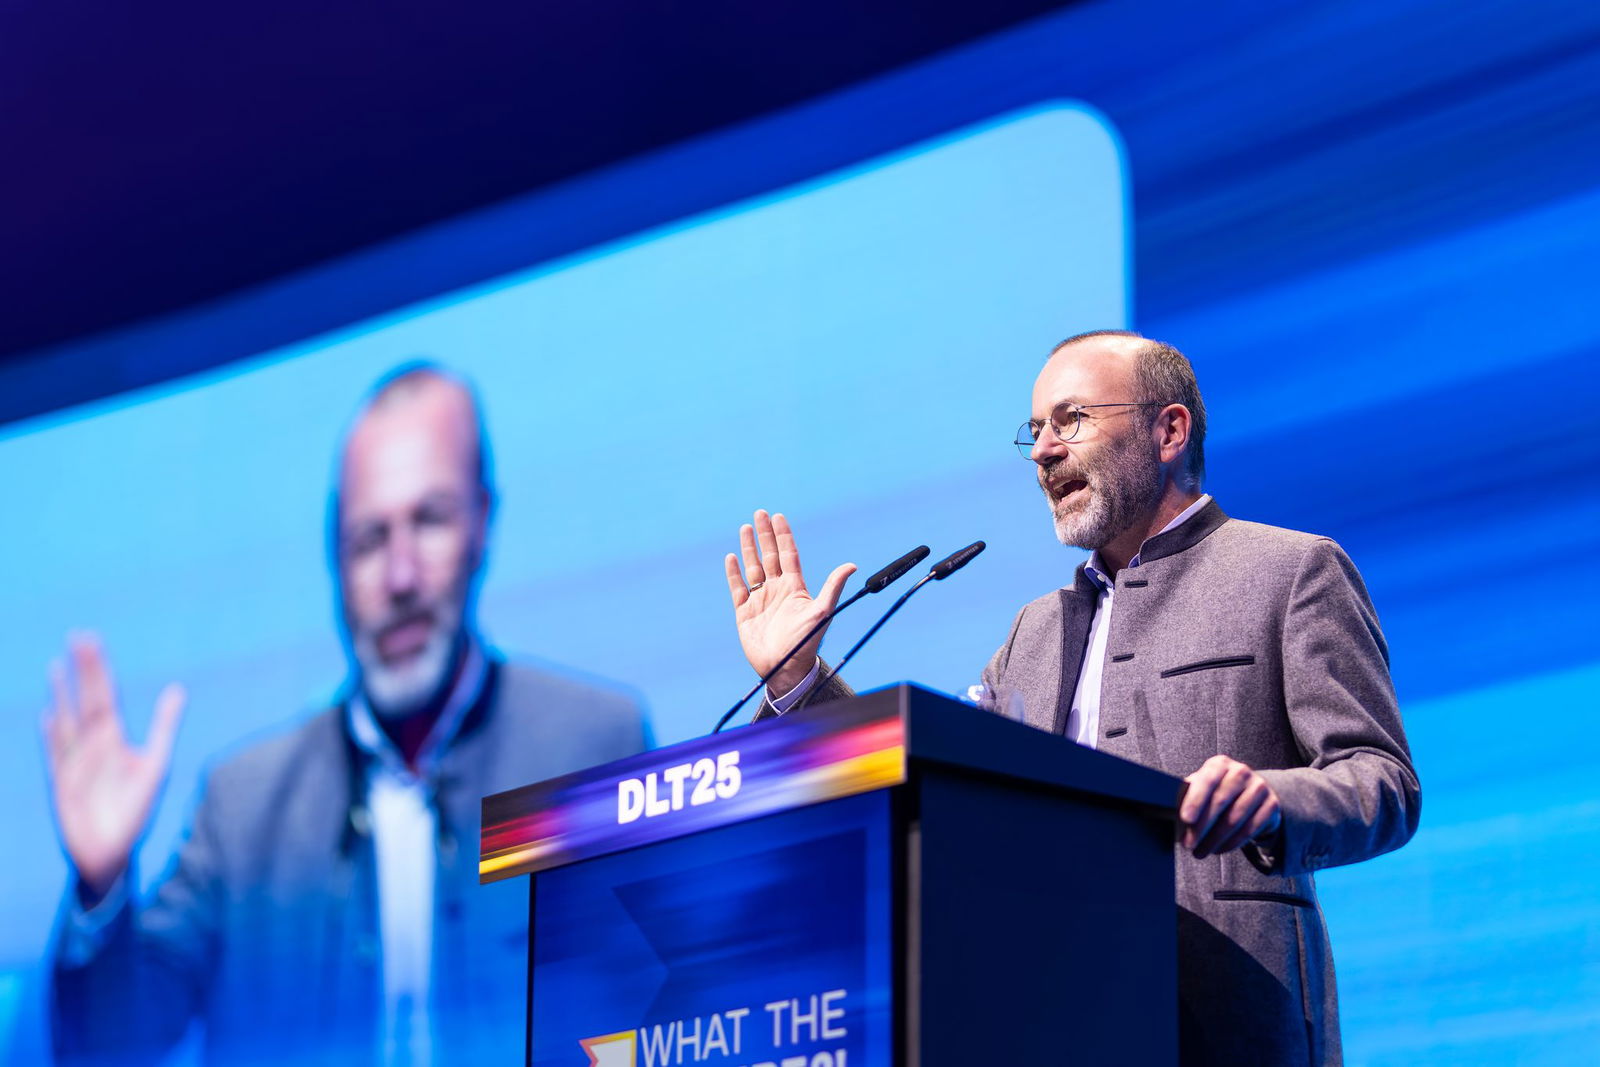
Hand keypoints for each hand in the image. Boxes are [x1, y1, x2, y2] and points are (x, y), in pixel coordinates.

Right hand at [40, 633, 185, 903]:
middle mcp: (94, 745)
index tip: (92, 640)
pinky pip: (58, 756)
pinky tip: (50, 715)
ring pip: (69, 721)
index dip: (100, 669)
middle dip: (84, 671)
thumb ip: (164, 726)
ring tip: (56, 666)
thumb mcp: (155, 763)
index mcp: (115, 739)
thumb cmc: (133, 809)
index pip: (107, 695)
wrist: (113, 853)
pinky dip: (55, 736)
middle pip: (88, 700)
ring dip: (64, 695)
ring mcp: (76, 762)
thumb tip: (177, 689)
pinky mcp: (64, 785)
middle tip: (79, 636)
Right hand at [724, 510, 855, 696]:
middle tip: (759, 513)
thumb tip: (851, 565)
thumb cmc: (806, 642)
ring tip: (745, 528)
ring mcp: (760, 600)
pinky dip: (734, 573)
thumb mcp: (822, 612)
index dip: (783, 535)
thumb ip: (833, 587)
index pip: (788, 554)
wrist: (785, 668)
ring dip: (749, 548)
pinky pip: (738, 588)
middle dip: (765, 534)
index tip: (779, 516)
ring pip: (753, 568)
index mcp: (795, 588)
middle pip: (769, 556)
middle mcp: (777, 590)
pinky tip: (731, 557)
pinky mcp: (745, 612)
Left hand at [1179, 754, 1280, 858]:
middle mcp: (1240, 771)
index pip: (1207, 781)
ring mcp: (1259, 787)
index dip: (1195, 800)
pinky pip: (1250, 829)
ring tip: (1201, 852)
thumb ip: (1186, 796)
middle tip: (1189, 845)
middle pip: (1220, 802)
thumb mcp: (1201, 788)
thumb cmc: (1216, 791)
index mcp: (1219, 764)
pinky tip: (1219, 850)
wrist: (1250, 792)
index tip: (1185, 819)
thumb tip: (1165, 813)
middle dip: (1201, 827)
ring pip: (1235, 819)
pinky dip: (1232, 843)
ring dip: (1215, 840)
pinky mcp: (1271, 805)